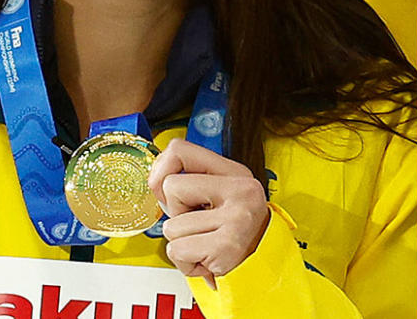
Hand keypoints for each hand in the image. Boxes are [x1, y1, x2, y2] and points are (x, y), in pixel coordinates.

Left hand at [146, 138, 269, 286]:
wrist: (260, 266)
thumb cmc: (234, 232)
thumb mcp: (220, 196)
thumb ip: (192, 182)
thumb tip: (155, 178)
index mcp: (235, 172)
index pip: (180, 149)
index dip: (160, 169)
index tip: (164, 188)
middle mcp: (239, 189)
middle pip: (171, 186)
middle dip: (174, 212)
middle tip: (197, 224)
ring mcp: (235, 217)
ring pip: (171, 226)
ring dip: (181, 241)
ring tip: (205, 243)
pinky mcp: (226, 245)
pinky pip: (176, 250)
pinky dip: (185, 261)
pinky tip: (206, 258)